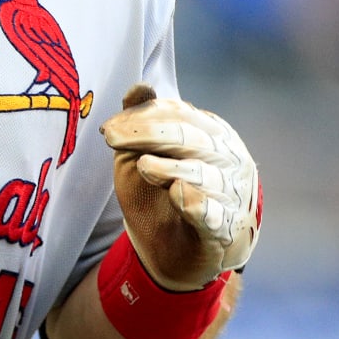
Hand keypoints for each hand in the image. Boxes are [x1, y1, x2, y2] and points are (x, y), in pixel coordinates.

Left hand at [100, 85, 260, 290]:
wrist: (179, 251)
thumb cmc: (163, 193)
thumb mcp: (144, 154)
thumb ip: (142, 122)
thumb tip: (139, 87)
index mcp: (210, 133)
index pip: (179, 115)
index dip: (143, 117)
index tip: (108, 129)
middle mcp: (226, 159)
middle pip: (190, 139)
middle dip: (150, 135)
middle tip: (113, 139)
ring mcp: (229, 195)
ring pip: (203, 175)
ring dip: (172, 168)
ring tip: (144, 165)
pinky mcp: (223, 230)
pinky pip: (213, 216)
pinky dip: (198, 205)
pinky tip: (179, 194)